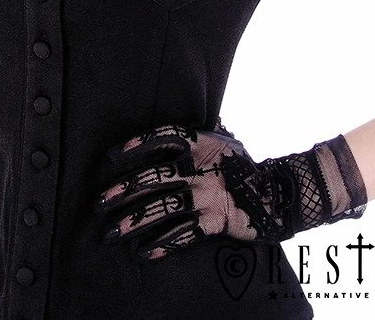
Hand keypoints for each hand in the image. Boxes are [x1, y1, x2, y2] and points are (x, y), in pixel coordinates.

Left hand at [93, 122, 295, 260]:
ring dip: (134, 221)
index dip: (137, 144)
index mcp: (201, 143)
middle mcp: (201, 167)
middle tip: (98, 202)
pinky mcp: (215, 221)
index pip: (163, 137)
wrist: (275, 194)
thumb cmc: (240, 166)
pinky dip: (163, 244)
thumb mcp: (222, 141)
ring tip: (111, 232)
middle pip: (156, 177)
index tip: (111, 156)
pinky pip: (184, 234)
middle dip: (124, 190)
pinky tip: (144, 253)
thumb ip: (198, 134)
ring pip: (164, 208)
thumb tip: (179, 122)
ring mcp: (208, 195)